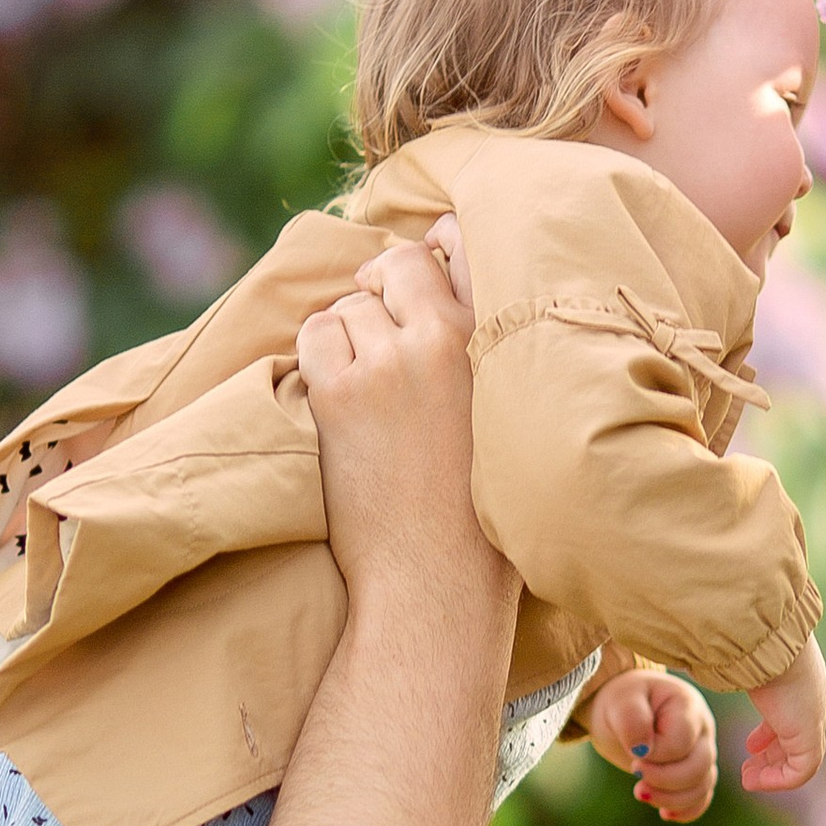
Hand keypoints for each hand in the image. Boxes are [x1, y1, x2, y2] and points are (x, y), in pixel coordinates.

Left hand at [297, 241, 507, 626]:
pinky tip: (336, 399)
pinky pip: (315, 335)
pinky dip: (317, 357)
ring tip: (364, 388)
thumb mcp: (510, 417)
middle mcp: (450, 339)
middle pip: (399, 265)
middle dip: (382, 286)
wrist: (439, 576)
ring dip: (348, 335)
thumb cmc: (480, 511)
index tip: (423, 262)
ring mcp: (394, 361)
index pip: (462, 248)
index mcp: (499, 343)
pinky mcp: (344, 392)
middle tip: (376, 328)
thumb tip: (446, 283)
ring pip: (352, 305)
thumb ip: (485, 354)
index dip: (434, 248)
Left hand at [586, 668, 717, 824]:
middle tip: (634, 772)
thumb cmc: (623, 699)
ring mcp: (701, 752)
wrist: (623, 708)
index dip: (657, 756)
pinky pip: (702, 797)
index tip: (634, 754)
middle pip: (698, 767)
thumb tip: (643, 751)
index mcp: (687, 706)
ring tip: (640, 793)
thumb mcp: (621, 700)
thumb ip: (632, 719)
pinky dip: (686, 811)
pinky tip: (664, 814)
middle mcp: (701, 730)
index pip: (682, 743)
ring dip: (671, 799)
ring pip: (702, 786)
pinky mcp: (694, 772)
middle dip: (664, 780)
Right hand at [741, 635, 825, 794]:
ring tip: (748, 779)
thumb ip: (732, 669)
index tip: (750, 745)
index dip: (770, 736)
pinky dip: (778, 780)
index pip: (791, 717)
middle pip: (795, 740)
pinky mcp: (808, 736)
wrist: (770, 640)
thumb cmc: (749, 644)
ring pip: (800, 759)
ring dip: (772, 773)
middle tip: (746, 770)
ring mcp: (812, 720)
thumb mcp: (742, 659)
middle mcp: (810, 703)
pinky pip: (801, 771)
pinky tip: (754, 780)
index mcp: (797, 684)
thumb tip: (709, 664)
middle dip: (771, 758)